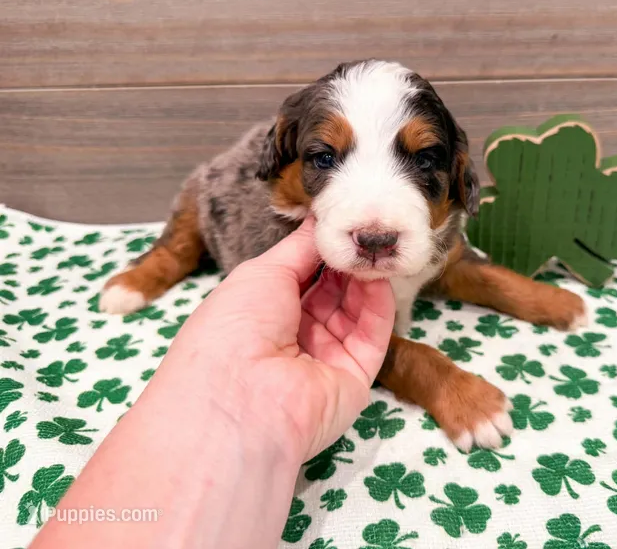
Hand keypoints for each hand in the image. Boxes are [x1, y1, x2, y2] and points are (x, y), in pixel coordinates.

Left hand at [171, 216, 395, 462]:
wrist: (240, 399)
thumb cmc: (236, 326)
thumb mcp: (263, 273)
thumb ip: (300, 247)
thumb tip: (322, 218)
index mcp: (263, 313)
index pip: (303, 276)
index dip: (322, 249)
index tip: (345, 220)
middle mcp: (294, 337)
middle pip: (333, 291)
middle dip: (348, 261)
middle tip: (368, 230)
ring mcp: (325, 357)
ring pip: (355, 310)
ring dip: (365, 278)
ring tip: (376, 247)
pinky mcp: (355, 377)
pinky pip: (372, 335)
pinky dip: (378, 304)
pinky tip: (379, 276)